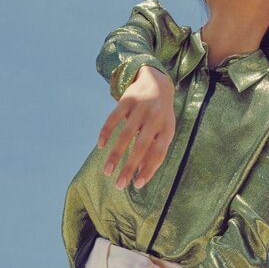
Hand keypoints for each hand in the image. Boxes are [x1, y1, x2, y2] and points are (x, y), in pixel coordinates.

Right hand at [98, 65, 175, 189]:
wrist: (157, 82)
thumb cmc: (160, 116)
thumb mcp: (163, 131)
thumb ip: (154, 151)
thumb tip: (140, 176)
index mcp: (167, 129)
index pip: (159, 154)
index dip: (148, 170)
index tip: (136, 185)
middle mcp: (156, 118)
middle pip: (142, 147)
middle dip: (129, 167)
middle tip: (119, 185)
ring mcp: (142, 108)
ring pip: (125, 135)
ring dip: (115, 155)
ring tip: (107, 171)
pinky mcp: (128, 99)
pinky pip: (114, 118)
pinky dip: (106, 132)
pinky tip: (100, 146)